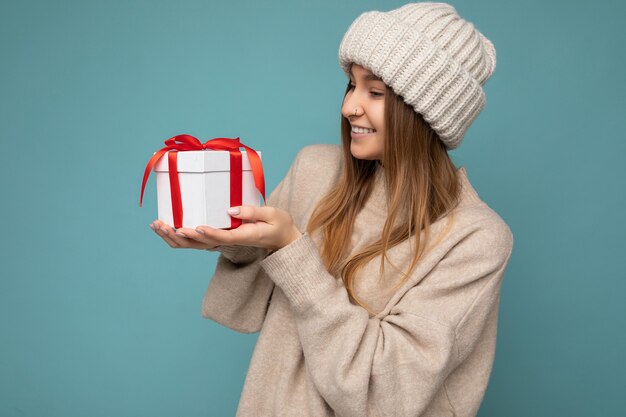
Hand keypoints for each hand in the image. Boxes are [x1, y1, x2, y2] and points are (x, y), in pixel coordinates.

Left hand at [150, 206, 301, 251]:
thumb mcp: (272, 214)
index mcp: (243, 236)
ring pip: (194, 246)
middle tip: (163, 225)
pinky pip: (196, 242)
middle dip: (180, 236)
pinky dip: (179, 237)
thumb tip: (230, 209)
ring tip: (157, 225)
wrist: (282, 238)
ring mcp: (223, 241)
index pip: (222, 238)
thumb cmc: (279, 224)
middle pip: (201, 244)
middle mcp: (229, 241)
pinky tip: (166, 227)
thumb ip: (252, 211)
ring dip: (174, 238)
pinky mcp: (219, 238)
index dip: (208, 234)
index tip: (195, 227)